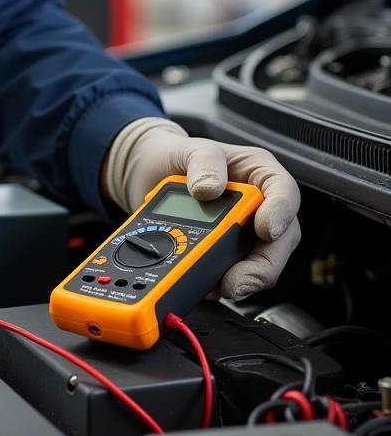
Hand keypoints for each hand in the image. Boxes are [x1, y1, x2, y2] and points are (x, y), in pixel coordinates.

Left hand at [102, 117, 300, 298]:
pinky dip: (218, 283)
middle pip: (279, 241)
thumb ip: (204, 162)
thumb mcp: (190, 148)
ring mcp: (245, 233)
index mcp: (260, 174)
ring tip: (217, 287)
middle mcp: (261, 207)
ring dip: (242, 280)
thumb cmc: (179, 155)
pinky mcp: (226, 253)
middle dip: (262, 266)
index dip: (281, 213)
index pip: (285, 193)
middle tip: (237, 280)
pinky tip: (202, 284)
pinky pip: (230, 274)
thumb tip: (208, 190)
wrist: (150, 173)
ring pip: (259, 265)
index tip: (265, 229)